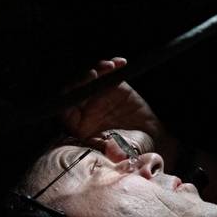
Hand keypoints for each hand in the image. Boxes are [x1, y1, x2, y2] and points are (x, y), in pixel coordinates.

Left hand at [60, 57, 176, 161]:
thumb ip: (114, 150)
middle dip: (83, 78)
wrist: (150, 139)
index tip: (80, 89)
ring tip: (109, 66)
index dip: (70, 97)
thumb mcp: (121, 152)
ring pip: (92, 77)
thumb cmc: (131, 149)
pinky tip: (120, 63)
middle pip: (77, 88)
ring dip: (98, 68)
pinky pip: (109, 72)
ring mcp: (99, 95)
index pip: (66, 108)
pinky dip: (113, 65)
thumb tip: (112, 153)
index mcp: (80, 126)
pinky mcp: (114, 86)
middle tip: (94, 73)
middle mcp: (86, 109)